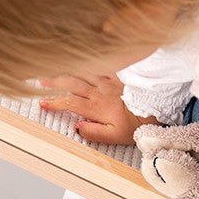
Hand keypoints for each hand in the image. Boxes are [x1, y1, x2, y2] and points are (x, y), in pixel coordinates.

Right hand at [38, 74, 155, 144]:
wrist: (158, 106)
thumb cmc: (137, 124)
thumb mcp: (115, 136)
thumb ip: (94, 133)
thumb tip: (77, 128)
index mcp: (95, 107)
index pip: (69, 103)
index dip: (54, 102)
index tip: (42, 103)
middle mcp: (98, 92)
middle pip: (71, 84)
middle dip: (53, 82)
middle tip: (40, 82)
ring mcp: (107, 81)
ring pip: (82, 73)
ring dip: (66, 71)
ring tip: (54, 69)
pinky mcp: (117, 75)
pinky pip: (99, 66)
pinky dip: (87, 63)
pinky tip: (80, 61)